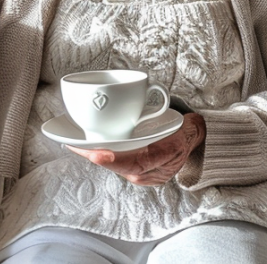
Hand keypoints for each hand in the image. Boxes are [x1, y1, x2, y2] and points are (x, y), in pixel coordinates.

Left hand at [66, 112, 205, 185]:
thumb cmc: (182, 128)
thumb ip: (165, 106)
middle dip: (98, 157)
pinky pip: (118, 167)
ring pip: (118, 168)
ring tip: (74, 145)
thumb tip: (156, 90)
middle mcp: (155, 170)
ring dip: (95, 157)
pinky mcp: (139, 174)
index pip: (139, 161)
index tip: (98, 154)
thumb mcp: (176, 117)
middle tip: (78, 147)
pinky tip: (85, 149)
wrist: (192, 142)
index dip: (117, 160)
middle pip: (123, 167)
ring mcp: (147, 176)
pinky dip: (101, 157)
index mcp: (166, 154)